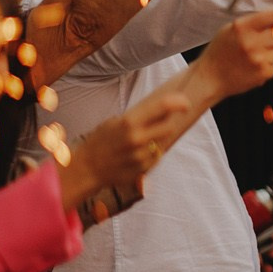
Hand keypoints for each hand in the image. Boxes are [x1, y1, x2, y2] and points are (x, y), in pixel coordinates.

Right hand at [57, 93, 186, 217]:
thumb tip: (165, 108)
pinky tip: (134, 154)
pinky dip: (150, 154)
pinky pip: (156, 156)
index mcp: (129, 122)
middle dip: (166, 123)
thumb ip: (139, 117)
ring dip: (156, 140)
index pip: (163, 107)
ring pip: (162, 142)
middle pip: (169, 126)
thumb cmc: (101, 141)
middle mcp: (137, 138)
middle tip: (158, 123)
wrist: (87, 168)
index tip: (184, 103)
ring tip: (138, 142)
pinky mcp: (143, 169)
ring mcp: (141, 155)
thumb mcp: (115, 122)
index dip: (178, 103)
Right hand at [192, 8, 272, 103]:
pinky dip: (268, 65)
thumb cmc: (221, 50)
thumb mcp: (230, 29)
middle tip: (268, 39)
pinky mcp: (263, 73)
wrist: (210, 77)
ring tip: (256, 54)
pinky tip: (253, 66)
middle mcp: (251, 42)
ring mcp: (258, 59)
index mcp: (242, 27)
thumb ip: (253, 22)